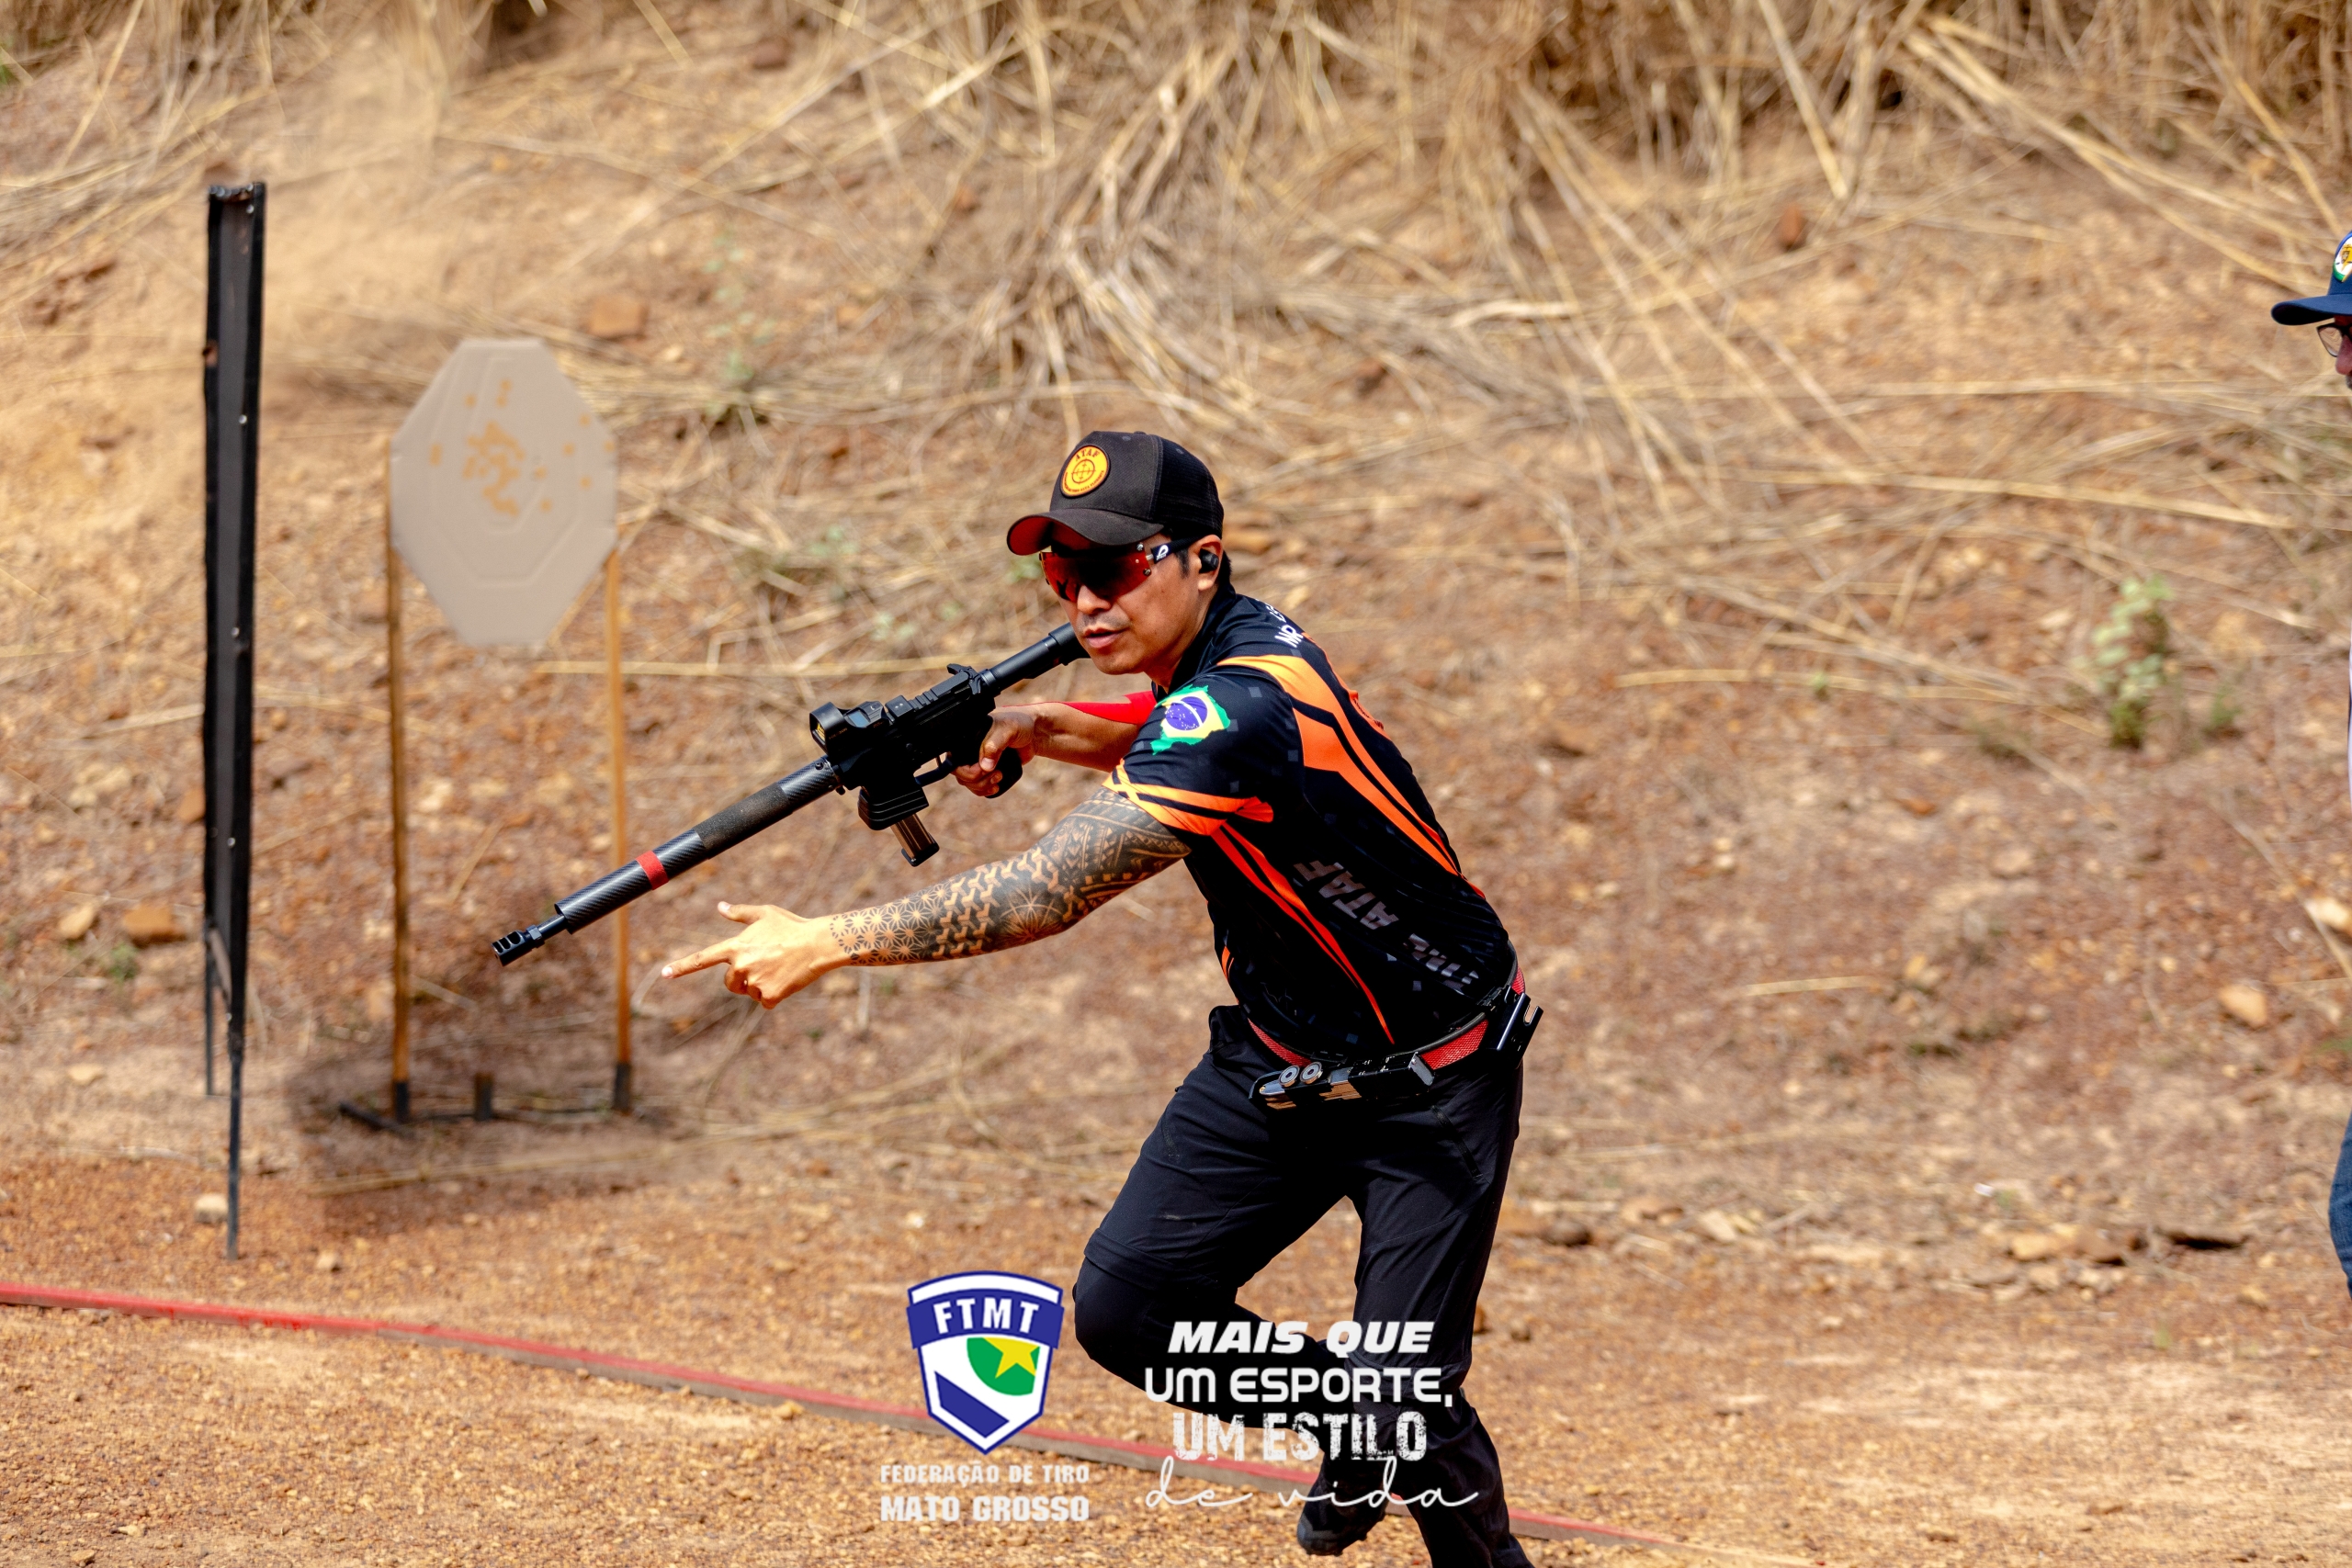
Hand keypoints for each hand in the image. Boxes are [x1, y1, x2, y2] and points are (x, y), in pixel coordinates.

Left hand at [660, 901, 844, 1007]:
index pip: (702, 958)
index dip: (682, 967)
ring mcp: (754, 982)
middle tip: (763, 965)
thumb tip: (720, 907)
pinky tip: (786, 981)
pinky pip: (765, 1002)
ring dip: (760, 985)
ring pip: (749, 992)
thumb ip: (739, 913)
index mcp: (735, 946)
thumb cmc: (791, 926)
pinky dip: (774, 996)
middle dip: (741, 979)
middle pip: (729, 983)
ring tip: (779, 969)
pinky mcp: (769, 995)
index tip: (664, 974)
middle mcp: (741, 965)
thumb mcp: (765, 914)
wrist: (816, 944)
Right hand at [952, 708, 1038, 798]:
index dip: (966, 770)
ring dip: (982, 786)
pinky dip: (985, 790)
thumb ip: (994, 745)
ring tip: (998, 778)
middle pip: (960, 774)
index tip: (983, 769)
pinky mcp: (987, 770)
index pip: (954, 758)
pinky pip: (979, 786)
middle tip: (996, 774)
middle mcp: (969, 750)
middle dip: (977, 780)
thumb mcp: (1007, 729)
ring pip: (969, 783)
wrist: (1033, 733)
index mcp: (967, 737)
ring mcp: (977, 761)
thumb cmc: (1018, 724)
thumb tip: (985, 766)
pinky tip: (996, 787)